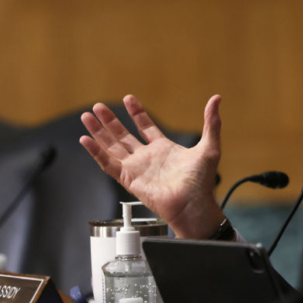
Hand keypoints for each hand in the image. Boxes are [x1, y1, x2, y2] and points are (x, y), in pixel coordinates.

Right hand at [79, 94, 223, 238]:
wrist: (193, 203)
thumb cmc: (201, 182)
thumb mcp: (209, 146)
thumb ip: (211, 123)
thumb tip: (216, 99)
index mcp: (164, 148)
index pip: (145, 126)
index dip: (137, 113)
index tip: (128, 98)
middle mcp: (147, 158)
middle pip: (123, 135)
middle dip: (110, 121)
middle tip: (98, 107)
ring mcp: (136, 168)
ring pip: (111, 147)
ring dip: (99, 132)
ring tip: (87, 116)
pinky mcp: (128, 179)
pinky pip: (107, 163)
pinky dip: (96, 152)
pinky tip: (86, 139)